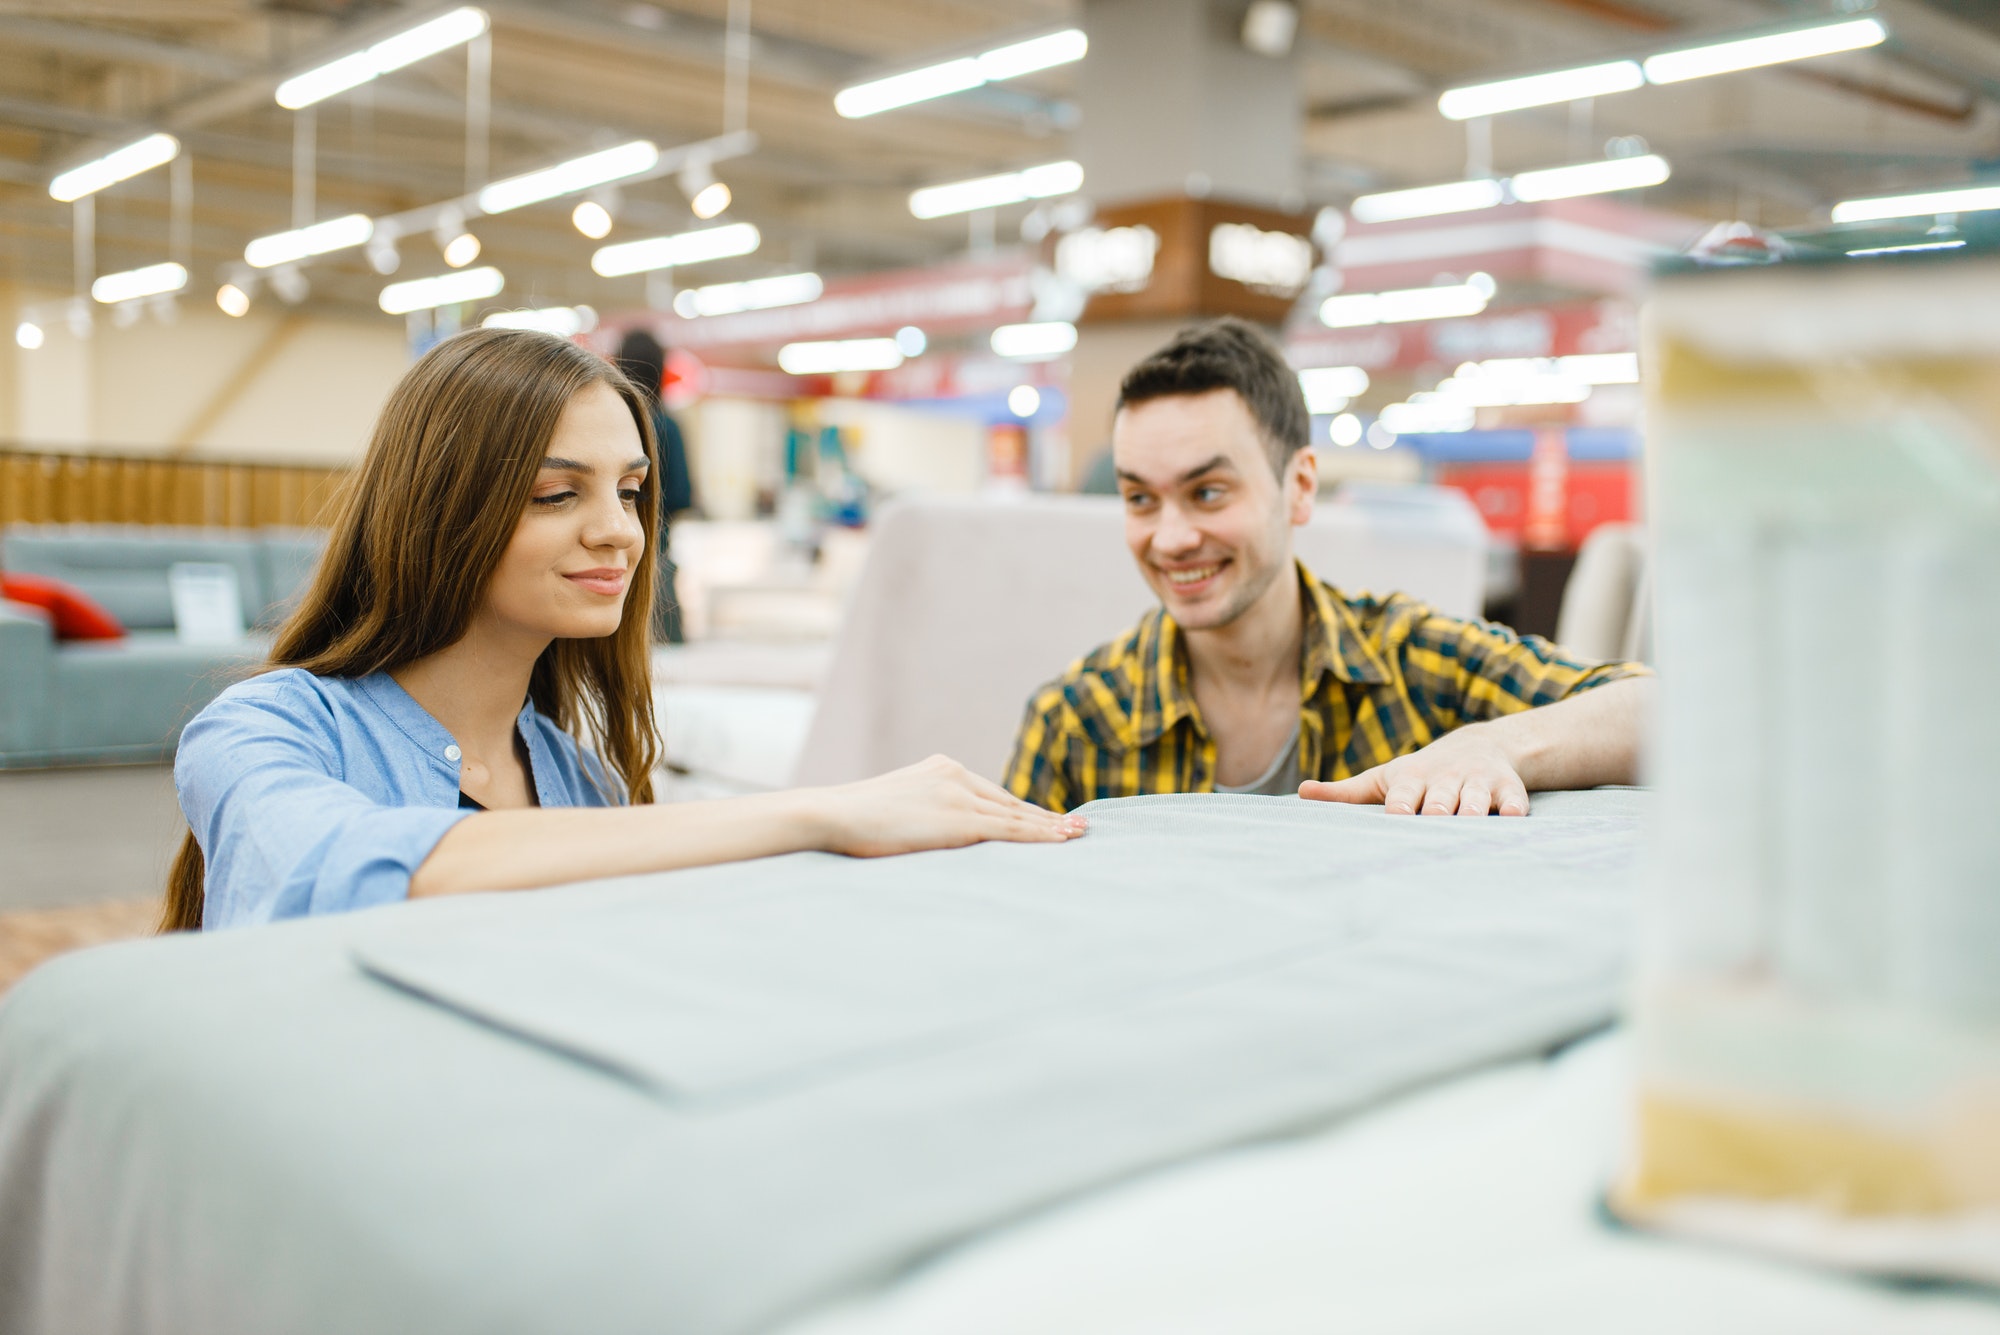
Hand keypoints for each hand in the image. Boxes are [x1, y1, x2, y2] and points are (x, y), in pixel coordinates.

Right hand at [810, 754, 1086, 856]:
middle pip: (1011, 802)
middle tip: (1078, 827)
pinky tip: (1063, 839)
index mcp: (941, 768)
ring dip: (1053, 827)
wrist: (830, 814)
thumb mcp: (893, 807)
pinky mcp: (960, 819)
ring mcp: (959, 795)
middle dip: (1046, 817)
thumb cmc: (850, 819)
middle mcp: (955, 775)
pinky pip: (1011, 830)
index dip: (1022, 810)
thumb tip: (926, 834)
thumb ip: (920, 812)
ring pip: (1018, 815)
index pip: (992, 794)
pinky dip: (1041, 835)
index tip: (1048, 819)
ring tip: (1080, 834)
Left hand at [1298, 724, 1528, 816]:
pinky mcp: (1509, 789)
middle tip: (1433, 827)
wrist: (1478, 745)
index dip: (1402, 807)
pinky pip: (1514, 801)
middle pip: (1440, 800)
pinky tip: (1512, 821)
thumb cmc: (1420, 774)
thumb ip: (1346, 792)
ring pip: (1477, 800)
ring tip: (1469, 827)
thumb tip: (1300, 793)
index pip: (1404, 796)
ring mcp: (1479, 782)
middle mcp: (1446, 778)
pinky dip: (1513, 811)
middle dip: (1438, 812)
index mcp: (1412, 778)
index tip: (1397, 820)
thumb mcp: (1383, 778)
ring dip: (1473, 813)